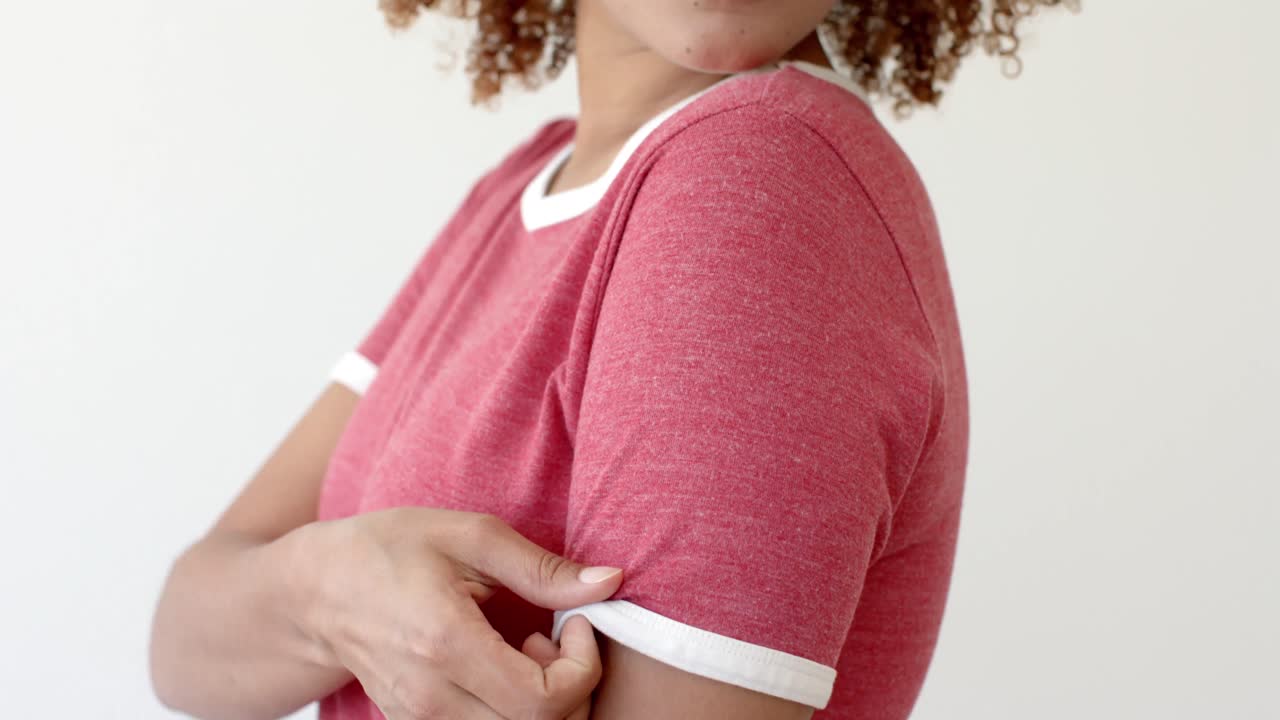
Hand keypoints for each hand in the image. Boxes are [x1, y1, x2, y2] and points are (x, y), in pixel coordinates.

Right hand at [292, 507, 620, 718]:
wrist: (314, 590)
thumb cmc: (388, 548)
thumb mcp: (467, 535)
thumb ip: (542, 568)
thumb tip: (610, 583)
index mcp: (445, 644)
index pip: (544, 702)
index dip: (583, 668)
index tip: (578, 623)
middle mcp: (430, 697)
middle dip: (572, 688)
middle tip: (555, 636)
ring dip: (544, 704)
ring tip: (527, 652)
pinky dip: (515, 711)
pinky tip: (503, 667)